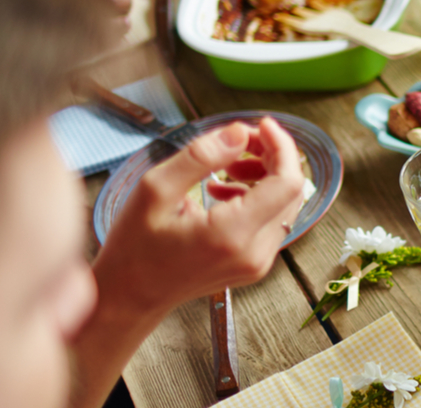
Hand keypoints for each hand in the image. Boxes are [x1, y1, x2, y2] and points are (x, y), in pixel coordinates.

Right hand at [90, 117, 304, 313]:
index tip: (261, 124)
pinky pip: (272, 219)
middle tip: (238, 141)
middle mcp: (254, 253)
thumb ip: (201, 157)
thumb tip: (240, 133)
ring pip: (285, 203)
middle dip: (272, 156)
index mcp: (232, 235)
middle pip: (291, 190)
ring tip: (227, 166)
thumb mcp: (155, 190)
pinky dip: (257, 195)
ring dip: (265, 174)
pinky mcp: (255, 264)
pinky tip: (223, 189)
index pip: (287, 182)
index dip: (281, 146)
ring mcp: (258, 263)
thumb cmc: (134, 247)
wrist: (129, 296)